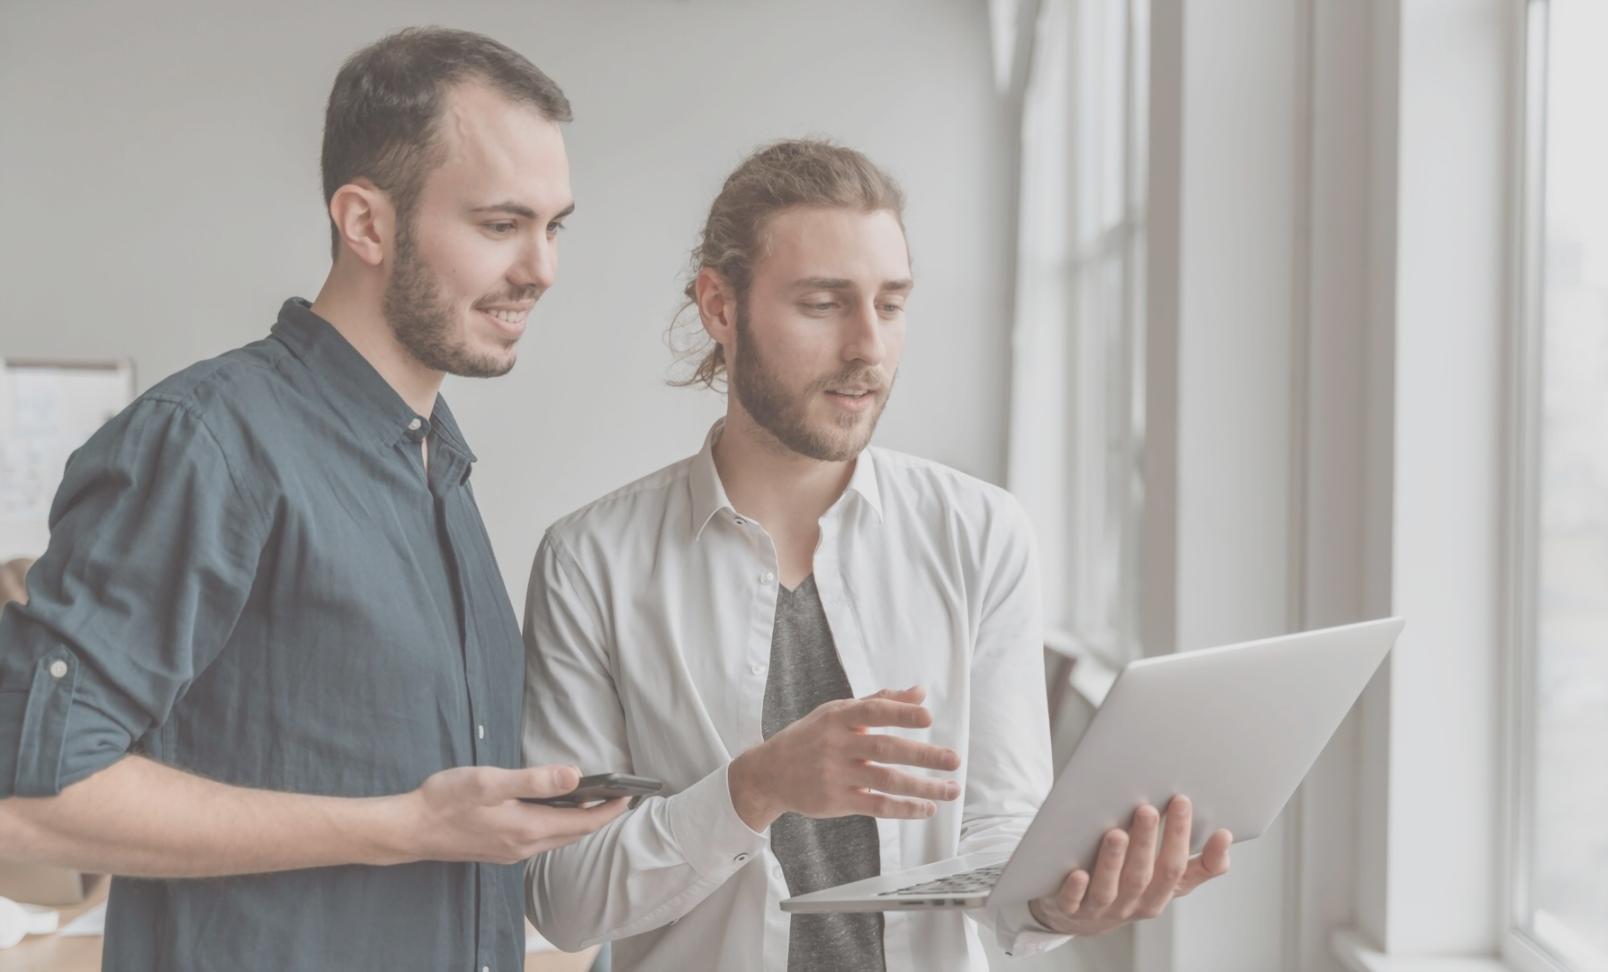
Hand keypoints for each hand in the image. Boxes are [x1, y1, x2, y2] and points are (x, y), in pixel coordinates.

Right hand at [388, 764, 627, 865]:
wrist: (410, 829)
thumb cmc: (446, 800)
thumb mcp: (491, 781)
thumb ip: (534, 780)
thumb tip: (575, 777)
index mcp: (528, 828)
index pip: (583, 822)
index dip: (610, 809)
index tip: (631, 794)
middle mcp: (525, 846)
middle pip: (574, 833)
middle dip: (601, 816)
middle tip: (621, 796)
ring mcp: (512, 852)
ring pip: (558, 838)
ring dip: (579, 822)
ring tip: (596, 801)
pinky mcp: (501, 851)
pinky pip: (541, 840)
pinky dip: (558, 826)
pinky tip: (555, 811)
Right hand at [727, 686, 961, 830]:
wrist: (769, 773)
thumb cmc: (810, 737)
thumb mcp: (836, 712)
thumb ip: (879, 701)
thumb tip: (920, 691)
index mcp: (839, 717)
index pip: (873, 711)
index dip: (901, 713)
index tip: (928, 717)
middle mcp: (837, 745)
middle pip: (885, 748)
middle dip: (923, 755)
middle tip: (954, 759)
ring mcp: (836, 774)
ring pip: (886, 781)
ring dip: (923, 787)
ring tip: (951, 789)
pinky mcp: (836, 800)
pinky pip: (877, 806)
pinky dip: (905, 808)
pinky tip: (927, 808)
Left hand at [1027, 796, 1231, 935]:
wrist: (1080, 917)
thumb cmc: (1131, 886)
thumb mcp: (1166, 880)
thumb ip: (1198, 864)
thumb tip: (1226, 836)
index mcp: (1158, 894)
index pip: (1175, 868)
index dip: (1181, 839)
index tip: (1184, 803)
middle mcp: (1131, 904)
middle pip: (1143, 875)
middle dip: (1147, 842)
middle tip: (1148, 808)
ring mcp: (1099, 908)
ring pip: (1109, 888)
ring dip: (1113, 861)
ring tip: (1116, 833)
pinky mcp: (1068, 910)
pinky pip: (1073, 902)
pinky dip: (1075, 889)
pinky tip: (1077, 872)